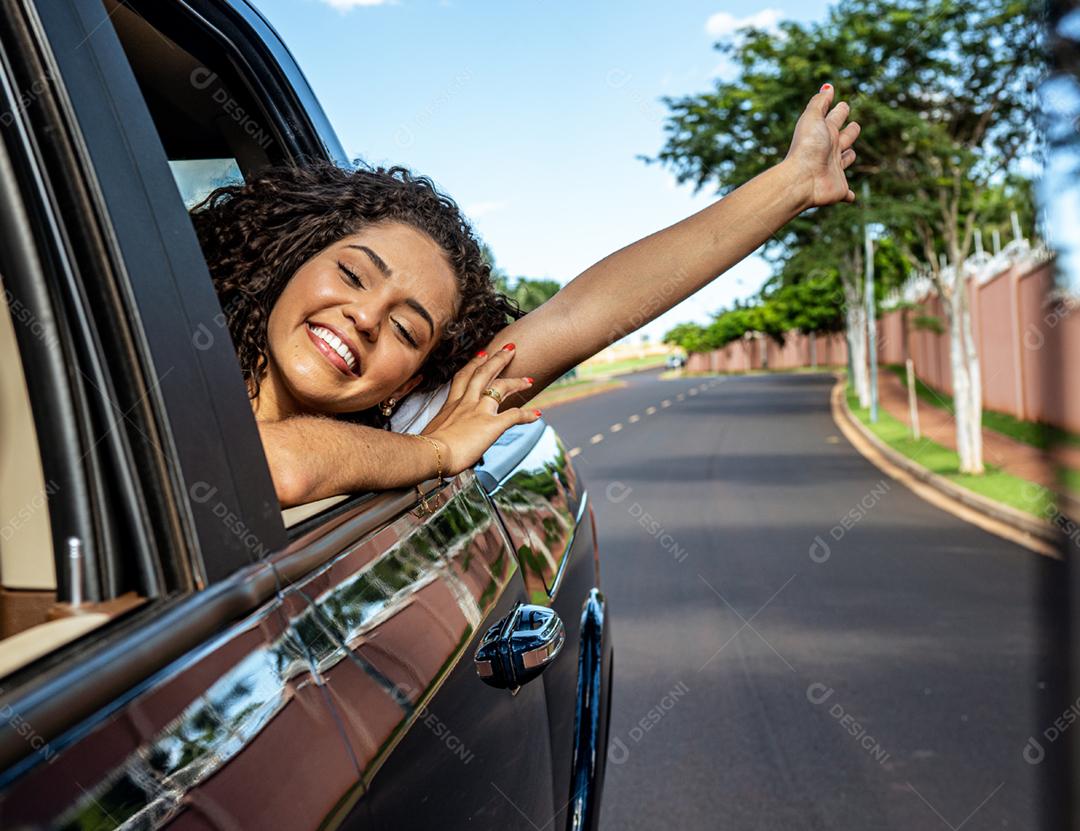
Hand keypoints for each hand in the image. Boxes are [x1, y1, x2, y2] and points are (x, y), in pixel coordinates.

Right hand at [422, 345, 541, 475]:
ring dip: (516, 382)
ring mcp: (479, 411)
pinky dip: (527, 415)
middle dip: (498, 359)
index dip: (473, 365)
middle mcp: (465, 403)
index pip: (463, 379)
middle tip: (509, 349)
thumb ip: (439, 433)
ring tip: (529, 379)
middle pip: (483, 373)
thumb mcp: (430, 434)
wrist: (429, 453)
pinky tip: (537, 414)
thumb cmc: (425, 449)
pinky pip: (514, 415)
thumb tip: (437, 443)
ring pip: (500, 387)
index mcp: (451, 405)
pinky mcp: (491, 424)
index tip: (481, 355)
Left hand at [783, 84, 860, 208]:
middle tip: (854, 126)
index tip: (842, 104)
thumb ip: (819, 102)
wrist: (801, 179)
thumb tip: (827, 86)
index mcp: (825, 133)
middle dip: (850, 131)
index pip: (836, 118)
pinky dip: (848, 195)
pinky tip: (850, 197)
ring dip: (849, 157)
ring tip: (849, 153)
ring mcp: (835, 170)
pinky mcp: (839, 188)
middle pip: (845, 137)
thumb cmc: (807, 147)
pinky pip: (845, 192)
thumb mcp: (812, 119)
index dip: (840, 110)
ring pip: (846, 161)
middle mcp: (831, 151)